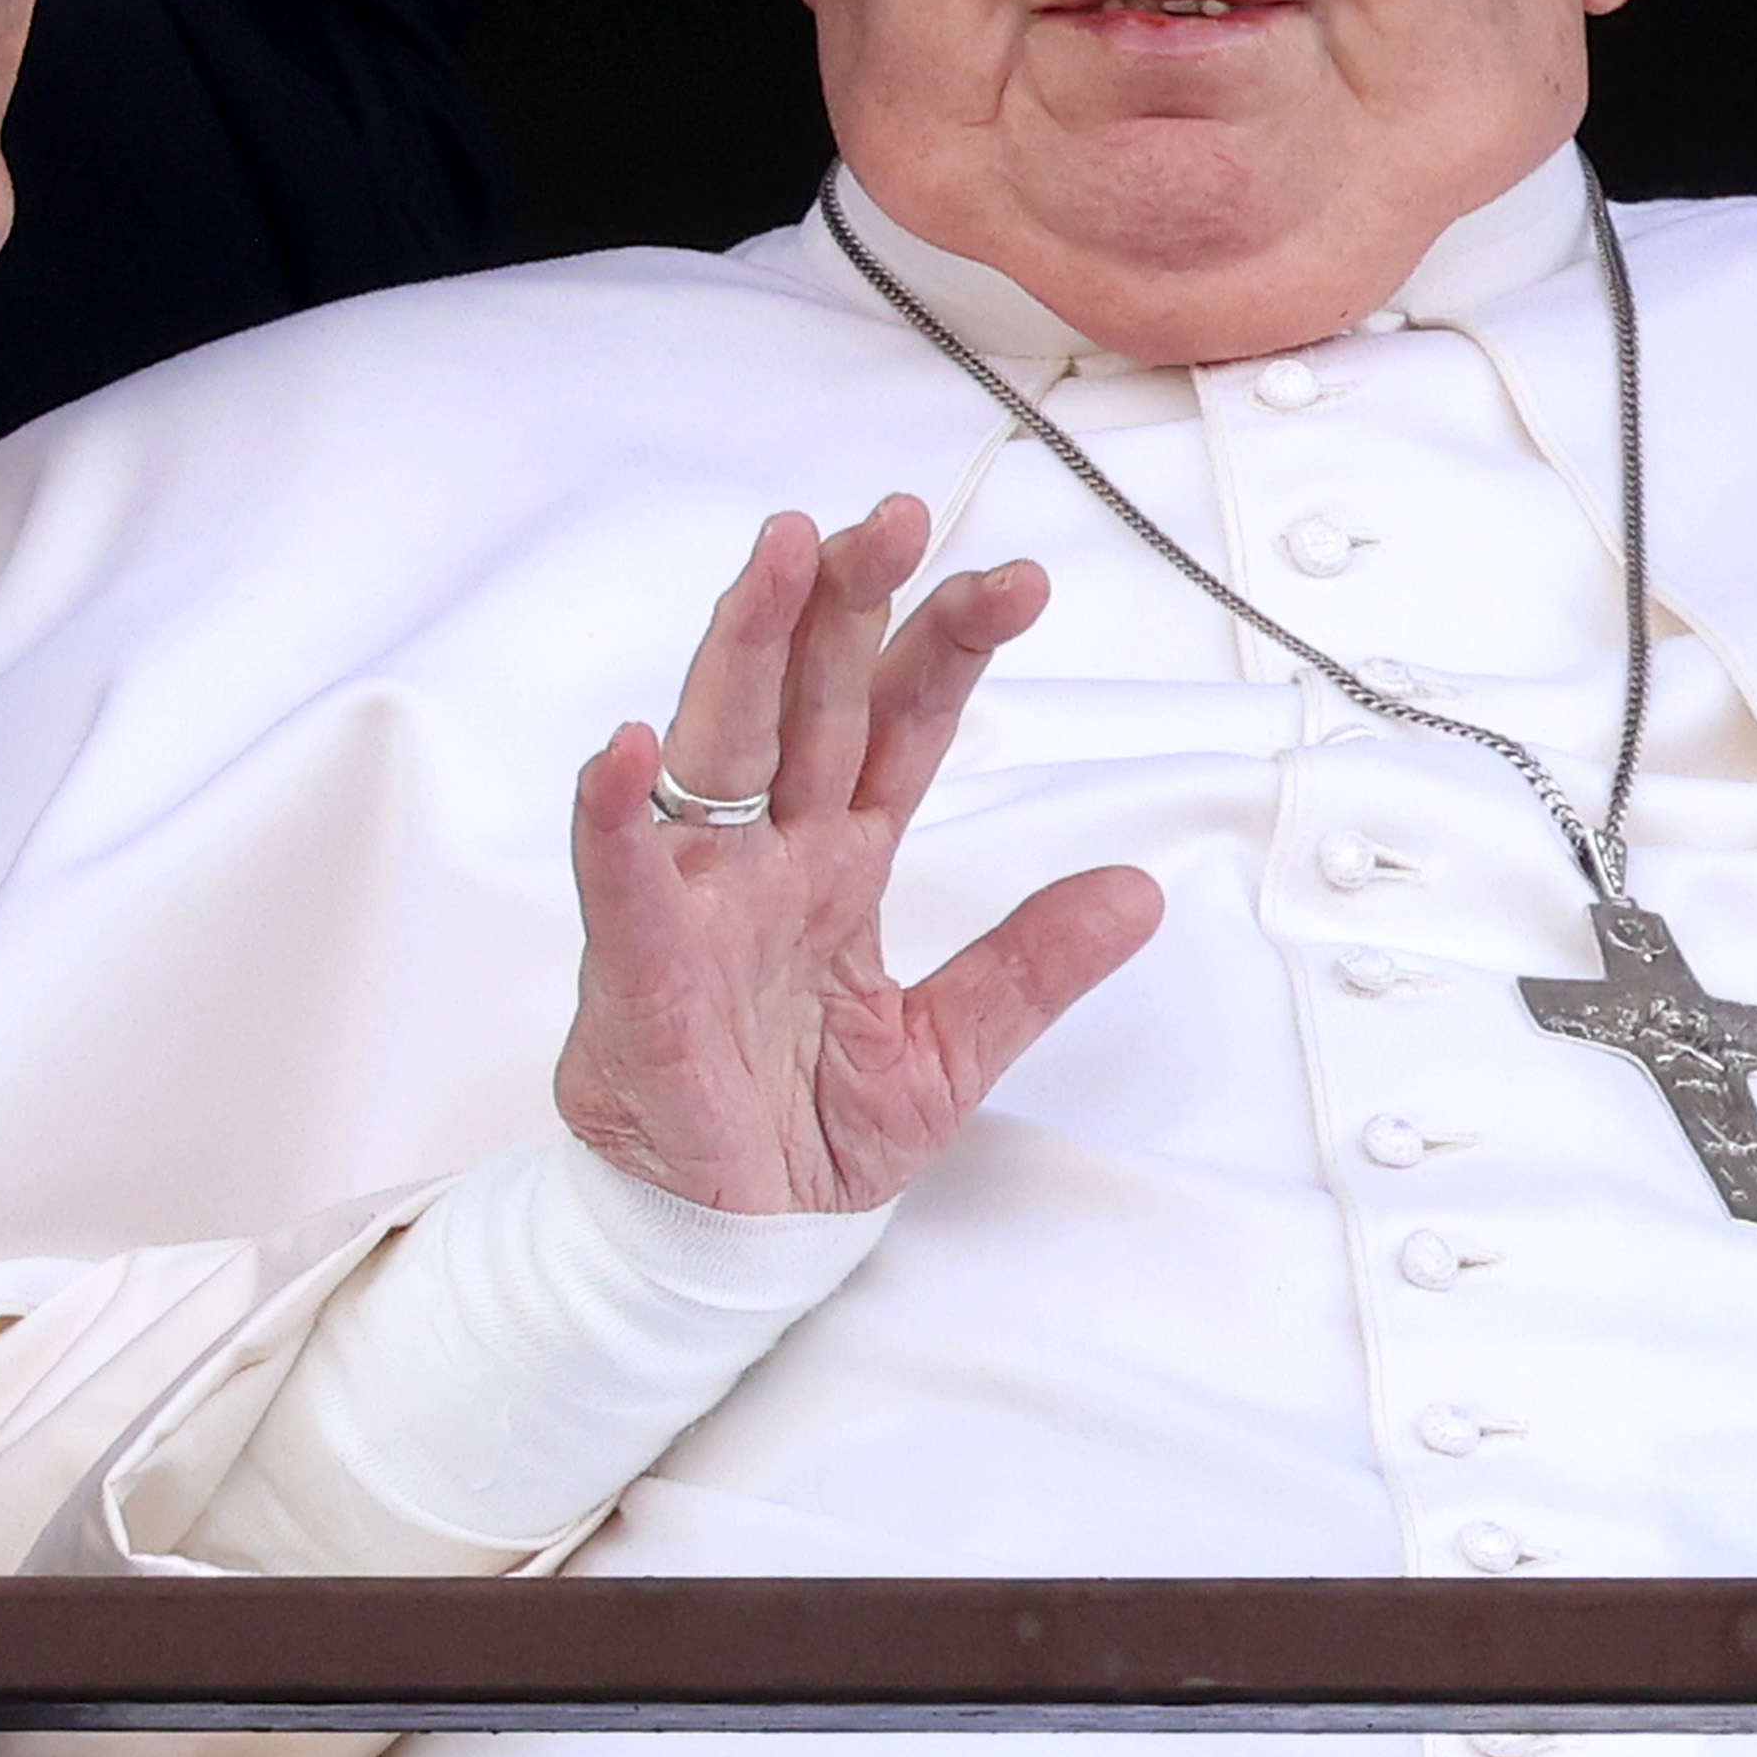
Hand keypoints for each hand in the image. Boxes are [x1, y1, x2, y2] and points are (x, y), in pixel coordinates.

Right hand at [552, 498, 1163, 1216]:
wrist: (734, 1239)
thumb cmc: (810, 1132)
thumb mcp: (953, 1046)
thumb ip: (1034, 965)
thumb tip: (1140, 892)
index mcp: (843, 861)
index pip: (901, 727)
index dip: (948, 649)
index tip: (1017, 584)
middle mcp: (770, 858)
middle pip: (810, 704)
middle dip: (849, 604)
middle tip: (893, 517)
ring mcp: (701, 902)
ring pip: (720, 751)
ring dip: (745, 650)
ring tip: (781, 559)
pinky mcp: (641, 970)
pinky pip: (623, 883)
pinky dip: (616, 817)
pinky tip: (625, 751)